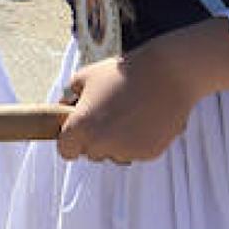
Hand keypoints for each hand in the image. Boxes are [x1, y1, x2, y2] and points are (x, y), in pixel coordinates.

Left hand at [56, 18, 228, 163]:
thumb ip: (68, 96)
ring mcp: (126, 151)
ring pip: (115, 155)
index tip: (78, 131)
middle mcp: (101, 144)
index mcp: (81, 127)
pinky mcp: (149, 154)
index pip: (66, 151)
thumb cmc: (122, 73)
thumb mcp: (85, 77)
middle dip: (95, 139)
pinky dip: (138, 141)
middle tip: (108, 115)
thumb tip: (62, 108)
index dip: (70, 141)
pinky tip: (144, 119)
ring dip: (116, 142)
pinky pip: (136, 152)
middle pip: (91, 153)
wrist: (166, 74)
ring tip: (128, 114)